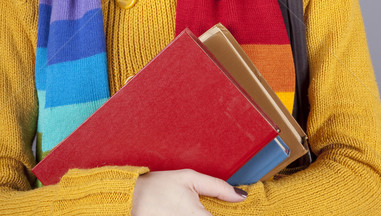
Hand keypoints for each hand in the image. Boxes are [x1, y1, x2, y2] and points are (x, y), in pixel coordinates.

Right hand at [132, 168, 247, 215]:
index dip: (232, 215)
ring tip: (197, 209)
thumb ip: (218, 187)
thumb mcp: (189, 178)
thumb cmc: (159, 187)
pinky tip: (189, 213)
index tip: (235, 211)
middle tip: (206, 207)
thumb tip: (241, 196)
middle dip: (214, 214)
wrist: (130, 199)